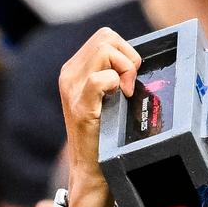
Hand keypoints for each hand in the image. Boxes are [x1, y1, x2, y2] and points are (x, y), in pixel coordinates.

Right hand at [57, 28, 139, 206]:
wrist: (91, 169)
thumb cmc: (106, 134)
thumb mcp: (107, 97)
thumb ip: (115, 74)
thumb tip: (137, 60)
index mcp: (75, 69)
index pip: (105, 37)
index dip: (126, 52)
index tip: (131, 79)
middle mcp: (69, 74)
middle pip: (105, 37)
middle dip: (127, 56)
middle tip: (130, 84)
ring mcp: (72, 89)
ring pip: (104, 49)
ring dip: (125, 68)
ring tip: (125, 92)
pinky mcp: (80, 107)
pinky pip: (98, 79)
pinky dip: (115, 83)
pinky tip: (119, 98)